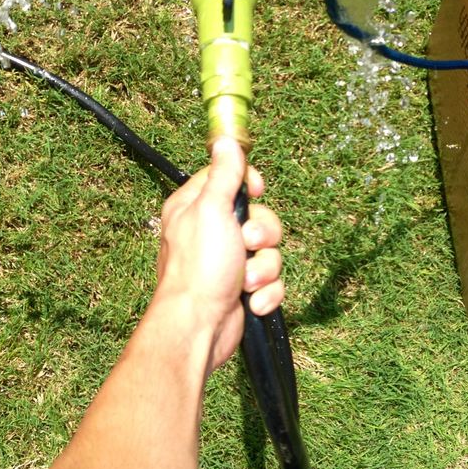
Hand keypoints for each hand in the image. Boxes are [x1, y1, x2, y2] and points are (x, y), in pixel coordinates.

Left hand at [156, 137, 284, 372]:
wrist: (198, 327)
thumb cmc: (198, 269)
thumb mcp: (212, 210)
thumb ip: (223, 175)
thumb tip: (226, 141)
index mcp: (196, 207)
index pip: (229, 178)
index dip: (248, 184)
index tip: (255, 192)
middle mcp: (212, 232)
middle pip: (259, 216)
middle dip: (262, 235)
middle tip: (248, 244)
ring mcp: (228, 262)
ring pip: (269, 251)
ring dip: (264, 269)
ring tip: (246, 283)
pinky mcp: (242, 289)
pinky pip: (271, 282)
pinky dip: (266, 293)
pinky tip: (250, 303)